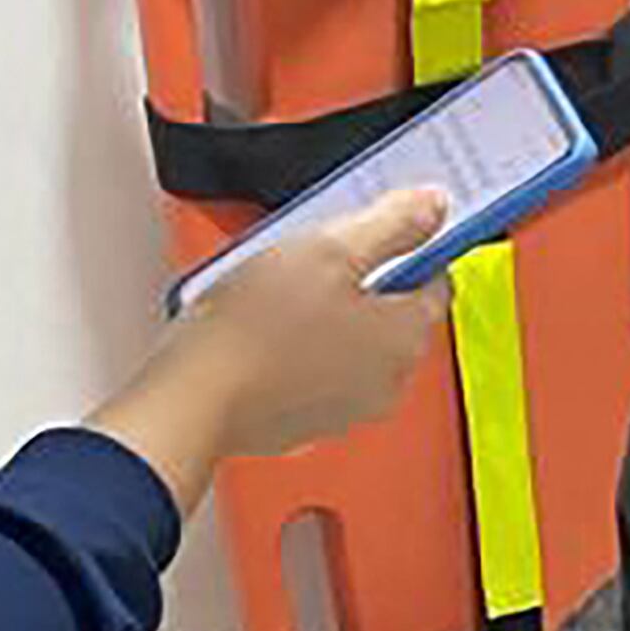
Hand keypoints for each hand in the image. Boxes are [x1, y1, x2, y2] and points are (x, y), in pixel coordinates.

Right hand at [95, 187, 449, 508]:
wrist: (194, 398)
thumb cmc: (256, 330)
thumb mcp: (331, 248)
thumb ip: (392, 224)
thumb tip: (432, 207)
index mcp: (405, 338)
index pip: (435, 282)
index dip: (413, 247)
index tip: (386, 227)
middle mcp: (386, 383)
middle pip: (393, 316)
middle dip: (364, 282)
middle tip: (322, 255)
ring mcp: (345, 410)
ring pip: (352, 346)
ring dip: (329, 316)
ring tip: (283, 289)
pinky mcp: (305, 423)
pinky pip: (315, 374)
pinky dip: (300, 350)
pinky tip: (265, 328)